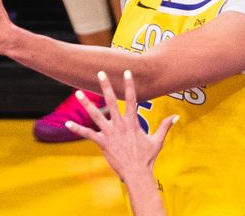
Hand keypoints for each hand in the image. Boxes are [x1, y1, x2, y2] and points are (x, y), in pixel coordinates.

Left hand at [67, 71, 176, 187]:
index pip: (131, 99)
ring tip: (77, 92)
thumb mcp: (158, 140)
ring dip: (86, 103)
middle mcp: (120, 125)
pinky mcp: (102, 143)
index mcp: (133, 123)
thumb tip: (177, 116)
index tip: (127, 72)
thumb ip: (165, 126)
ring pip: (96, 114)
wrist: (137, 173)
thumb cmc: (147, 158)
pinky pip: (88, 134)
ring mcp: (110, 133)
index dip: (129, 85)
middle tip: (100, 73)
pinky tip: (67, 123)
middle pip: (111, 102)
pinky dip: (77, 128)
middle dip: (105, 86)